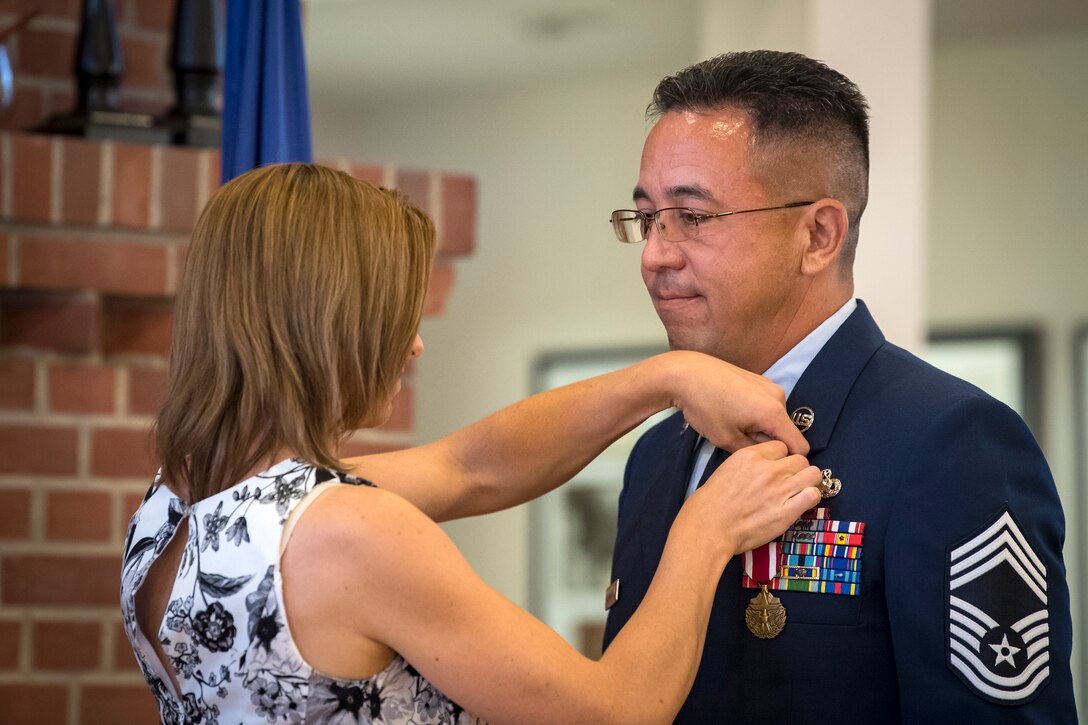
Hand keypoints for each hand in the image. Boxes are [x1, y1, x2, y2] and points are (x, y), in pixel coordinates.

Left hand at [666, 351, 808, 454]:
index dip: (788, 461)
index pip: (800, 446)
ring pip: (775, 418)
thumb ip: (754, 451)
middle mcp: (779, 396)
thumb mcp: (727, 439)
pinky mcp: (759, 379)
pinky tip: (732, 410)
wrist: (686, 374)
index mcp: (774, 413)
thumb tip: (769, 455)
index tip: (769, 466)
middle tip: (738, 439)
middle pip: (785, 431)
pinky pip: (766, 404)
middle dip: (768, 441)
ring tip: (732, 423)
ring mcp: (769, 385)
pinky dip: (755, 413)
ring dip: (760, 426)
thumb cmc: (705, 407)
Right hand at [684, 440, 821, 557]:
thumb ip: (750, 465)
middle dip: (796, 469)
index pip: (781, 447)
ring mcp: (780, 490)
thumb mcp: (727, 469)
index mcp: (751, 456)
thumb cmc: (711, 502)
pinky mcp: (787, 511)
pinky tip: (801, 502)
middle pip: (800, 459)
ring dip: (808, 481)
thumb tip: (764, 467)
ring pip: (813, 474)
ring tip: (800, 490)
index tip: (777, 468)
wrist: (709, 527)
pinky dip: (811, 497)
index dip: (781, 458)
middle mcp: (768, 469)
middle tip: (789, 481)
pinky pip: (813, 495)